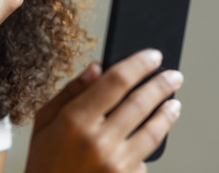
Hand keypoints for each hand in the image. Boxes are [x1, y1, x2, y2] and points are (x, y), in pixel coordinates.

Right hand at [25, 50, 183, 172]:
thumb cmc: (44, 160)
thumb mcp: (44, 121)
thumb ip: (70, 92)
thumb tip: (97, 68)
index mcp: (74, 120)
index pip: (115, 81)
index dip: (138, 65)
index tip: (152, 56)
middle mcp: (98, 141)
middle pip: (140, 103)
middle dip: (161, 85)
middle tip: (174, 75)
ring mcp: (115, 164)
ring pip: (152, 131)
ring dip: (167, 114)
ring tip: (174, 102)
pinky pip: (145, 158)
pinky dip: (150, 144)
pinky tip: (155, 133)